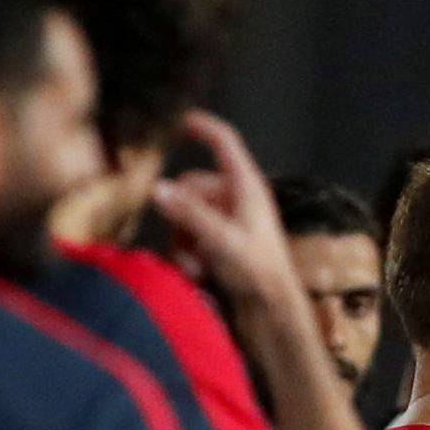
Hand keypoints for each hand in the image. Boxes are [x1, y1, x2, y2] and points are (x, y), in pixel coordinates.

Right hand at [153, 110, 299, 300]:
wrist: (272, 310)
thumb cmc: (258, 271)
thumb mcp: (221, 239)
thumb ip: (189, 214)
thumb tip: (157, 189)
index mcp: (246, 186)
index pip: (224, 142)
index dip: (203, 126)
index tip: (178, 118)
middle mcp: (236, 198)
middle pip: (190, 186)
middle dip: (181, 216)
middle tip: (187, 242)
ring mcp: (226, 220)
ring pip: (184, 215)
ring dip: (183, 242)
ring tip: (197, 267)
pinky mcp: (219, 243)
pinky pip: (188, 237)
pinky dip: (187, 255)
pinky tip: (198, 275)